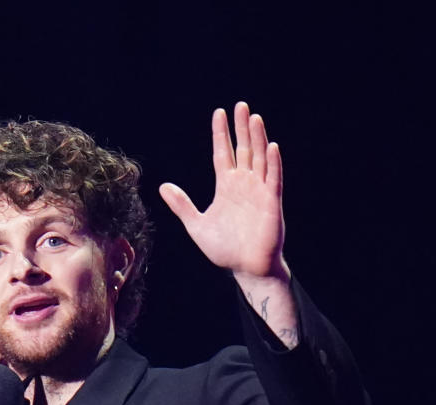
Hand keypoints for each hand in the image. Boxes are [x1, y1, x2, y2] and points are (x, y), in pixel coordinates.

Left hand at [159, 102, 286, 281]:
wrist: (245, 268)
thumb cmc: (224, 248)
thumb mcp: (196, 225)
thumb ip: (182, 205)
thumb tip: (163, 186)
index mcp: (226, 187)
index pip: (223, 153)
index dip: (221, 134)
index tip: (219, 112)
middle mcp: (243, 184)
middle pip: (243, 149)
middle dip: (241, 128)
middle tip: (240, 105)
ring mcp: (259, 192)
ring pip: (258, 159)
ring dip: (257, 139)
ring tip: (254, 118)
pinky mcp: (271, 203)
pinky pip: (272, 179)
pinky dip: (272, 164)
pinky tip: (270, 147)